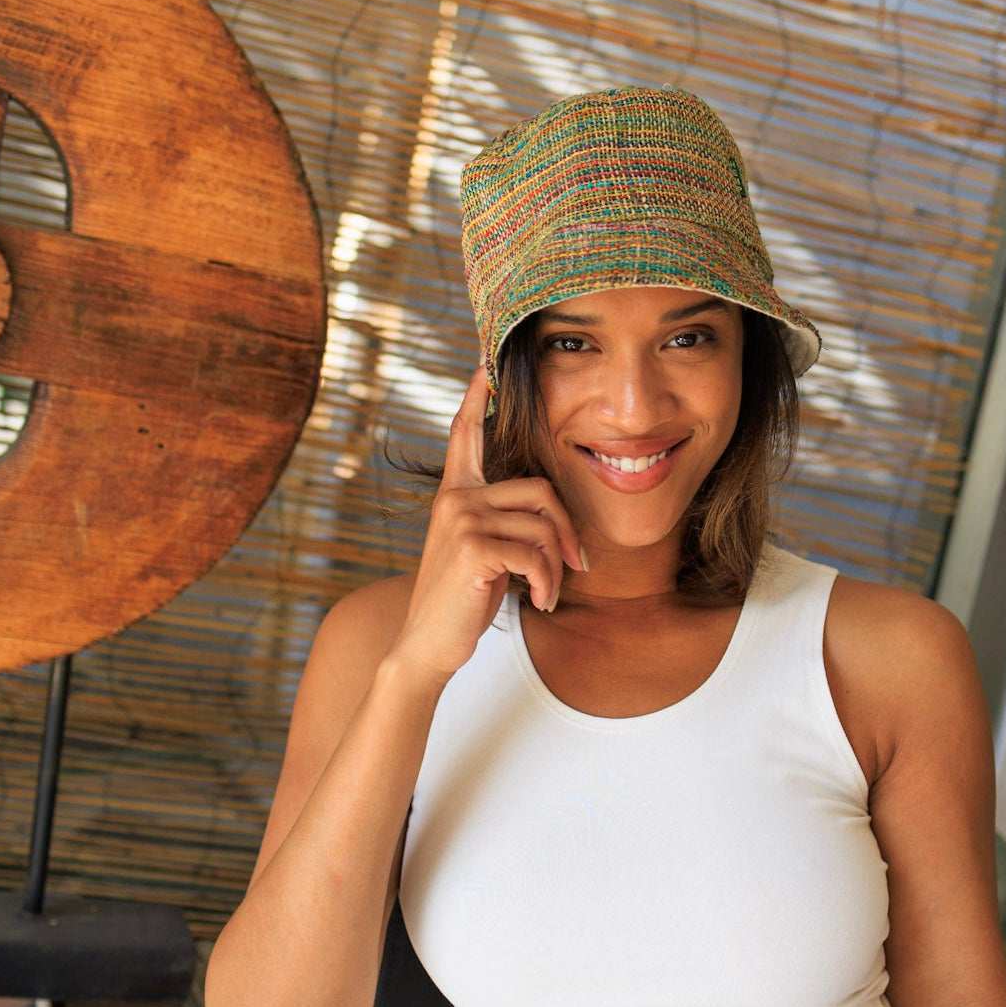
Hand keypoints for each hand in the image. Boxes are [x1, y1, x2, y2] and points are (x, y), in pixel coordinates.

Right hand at [389, 363, 585, 686]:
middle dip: (567, 532)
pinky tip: (537, 603)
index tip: (482, 363)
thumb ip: (507, 523)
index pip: (466, 435)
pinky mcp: (471, 546)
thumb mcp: (485, 553)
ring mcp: (461, 518)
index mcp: (456, 493)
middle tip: (577, 565)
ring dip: (557, 568)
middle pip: (541, 491)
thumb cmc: (463, 599)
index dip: (475, 399)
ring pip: (543, 526)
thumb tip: (557, 523)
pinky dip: (546, 583)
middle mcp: (455, 497)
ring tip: (546, 593)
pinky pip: (534, 553)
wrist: (428, 643)